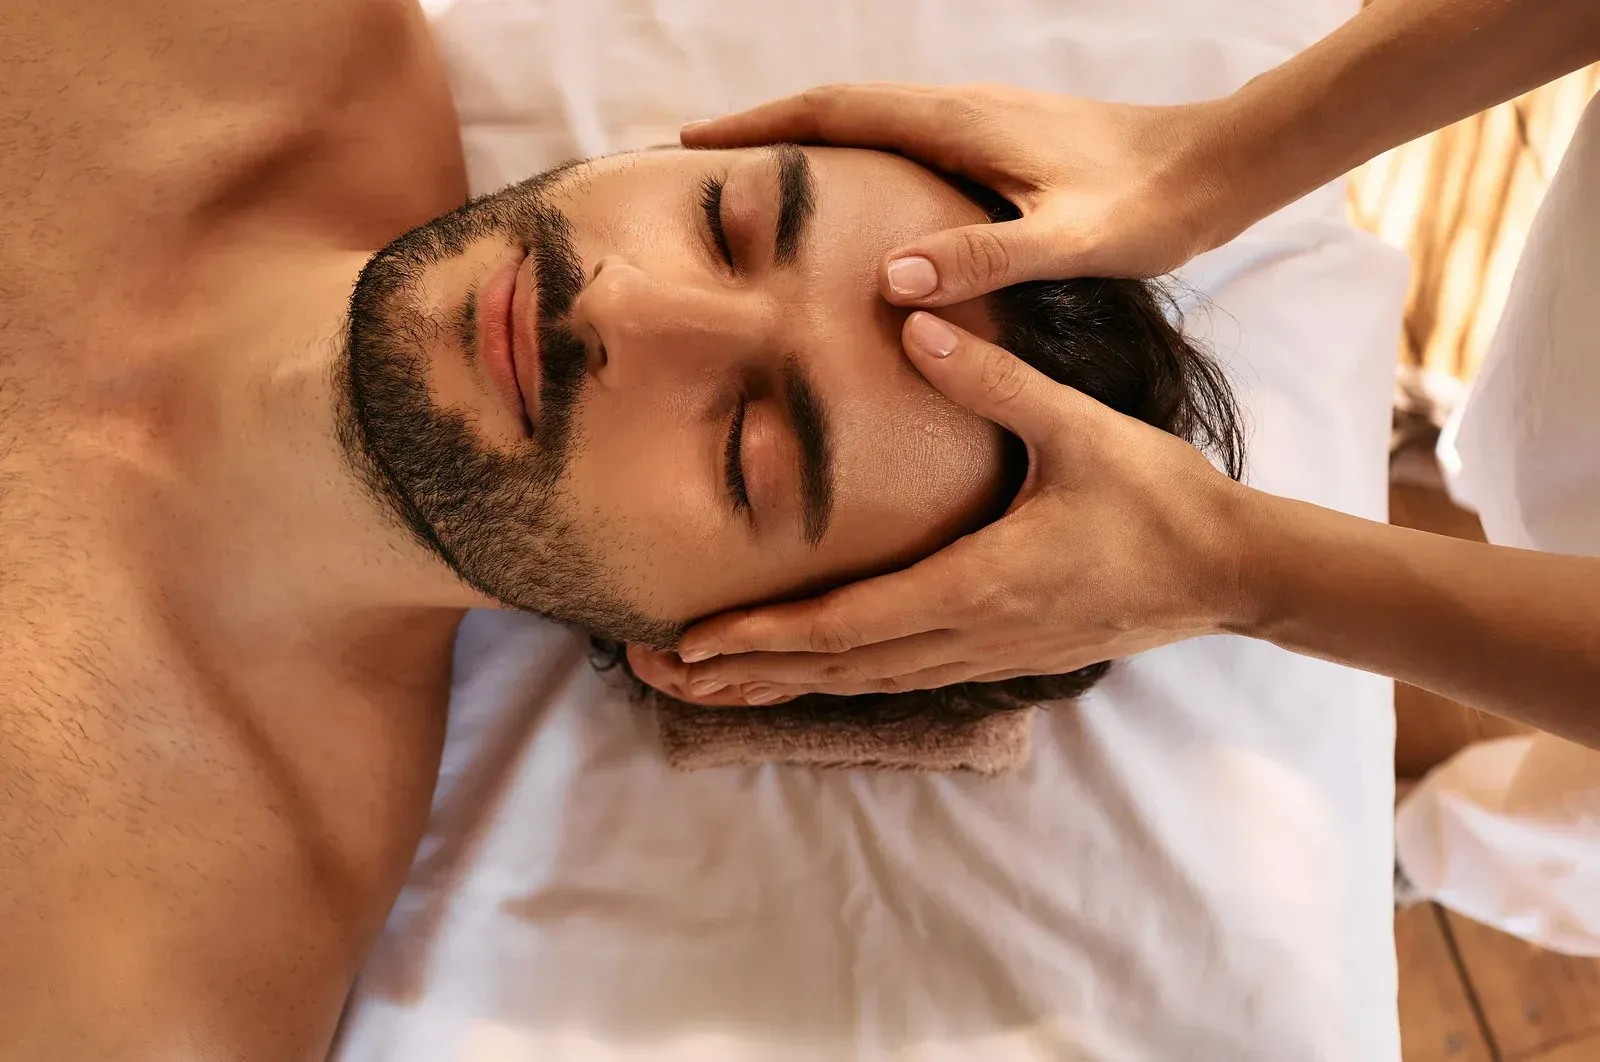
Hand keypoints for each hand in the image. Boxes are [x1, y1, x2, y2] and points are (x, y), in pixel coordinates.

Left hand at [673, 312, 1259, 703]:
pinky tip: (800, 674)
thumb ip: (993, 381)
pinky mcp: (998, 654)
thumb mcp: (1079, 429)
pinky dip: (834, 678)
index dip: (762, 637)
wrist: (1229, 570)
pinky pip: (895, 678)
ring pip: (859, 683)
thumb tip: (914, 319)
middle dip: (740, 675)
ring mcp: (983, 656)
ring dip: (777, 685)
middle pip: (833, 669)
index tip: (687, 644)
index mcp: (978, 585)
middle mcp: (969, 635)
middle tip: (653, 673)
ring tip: (700, 685)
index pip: (846, 624)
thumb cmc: (1157, 498)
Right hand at [682, 83, 1240, 301]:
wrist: (1216, 167)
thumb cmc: (1148, 206)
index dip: (763, 127)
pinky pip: (907, 139)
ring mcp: (982, 123)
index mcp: (960, 124)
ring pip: (875, 121)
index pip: (837, 113)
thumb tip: (891, 278)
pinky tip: (861, 199)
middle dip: (770, 128)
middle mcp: (962, 110)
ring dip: (813, 139)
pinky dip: (860, 156)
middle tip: (709, 160)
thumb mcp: (1069, 242)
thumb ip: (984, 257)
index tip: (697, 142)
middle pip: (843, 108)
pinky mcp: (1002, 143)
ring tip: (765, 179)